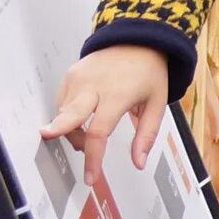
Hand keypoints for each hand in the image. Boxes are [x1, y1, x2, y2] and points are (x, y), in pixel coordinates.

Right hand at [42, 45, 172, 167]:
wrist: (137, 40)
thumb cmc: (149, 73)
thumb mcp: (157, 103)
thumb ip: (146, 135)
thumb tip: (138, 163)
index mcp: (117, 95)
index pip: (98, 132)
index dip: (92, 158)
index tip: (90, 178)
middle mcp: (93, 86)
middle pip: (69, 117)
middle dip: (60, 135)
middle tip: (61, 150)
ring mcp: (78, 79)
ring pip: (64, 114)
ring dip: (73, 132)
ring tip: (90, 138)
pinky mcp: (69, 75)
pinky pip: (62, 102)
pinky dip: (68, 116)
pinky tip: (82, 119)